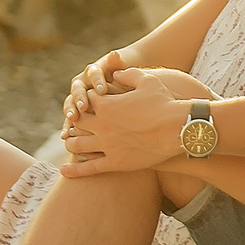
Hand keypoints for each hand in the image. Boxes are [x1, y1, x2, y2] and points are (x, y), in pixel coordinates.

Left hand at [59, 69, 205, 175]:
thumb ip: (128, 74)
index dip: (86, 100)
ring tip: (70, 142)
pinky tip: (64, 172)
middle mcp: (102, 125)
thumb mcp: (147, 81)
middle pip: (76, 122)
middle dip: (75, 121)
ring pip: (76, 145)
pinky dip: (74, 170)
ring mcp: (107, 145)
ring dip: (71, 142)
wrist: (180, 128)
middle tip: (76, 122)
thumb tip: (115, 72)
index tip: (89, 101)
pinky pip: (89, 168)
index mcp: (106, 104)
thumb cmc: (165, 102)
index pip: (85, 100)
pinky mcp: (116, 163)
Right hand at [63, 49, 132, 131]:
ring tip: (72, 119)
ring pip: (71, 103)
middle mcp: (83, 82)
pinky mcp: (78, 111)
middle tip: (82, 106)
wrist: (125, 88)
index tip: (103, 90)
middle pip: (78, 88)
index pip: (93, 73)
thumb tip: (114, 54)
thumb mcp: (124, 70)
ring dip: (70, 111)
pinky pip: (71, 118)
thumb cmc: (126, 78)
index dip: (97, 81)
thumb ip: (117, 64)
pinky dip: (68, 127)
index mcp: (94, 71)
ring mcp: (78, 97)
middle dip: (79, 97)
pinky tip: (65, 136)